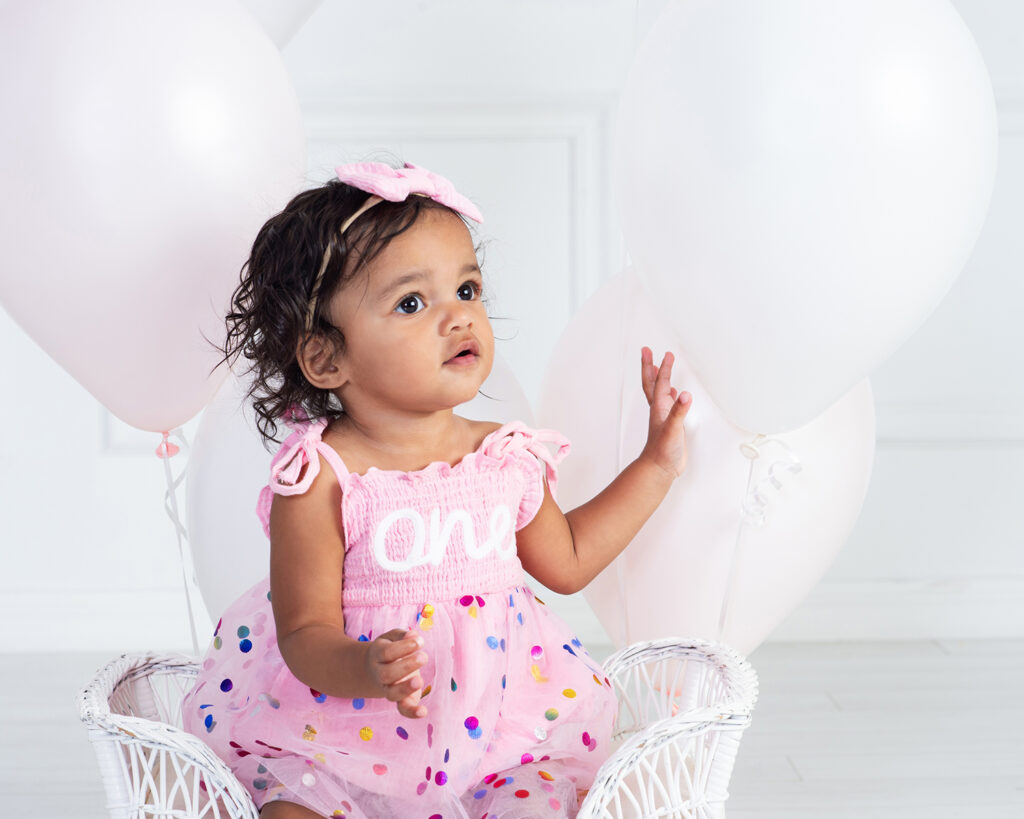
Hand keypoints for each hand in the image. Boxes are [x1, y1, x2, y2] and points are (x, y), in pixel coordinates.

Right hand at [365, 629, 428, 718]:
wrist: (374, 670)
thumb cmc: (388, 650)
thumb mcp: (391, 638)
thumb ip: (402, 636)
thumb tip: (413, 636)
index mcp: (377, 655)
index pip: (387, 652)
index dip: (403, 647)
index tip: (419, 641)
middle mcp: (380, 674)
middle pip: (387, 674)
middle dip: (406, 666)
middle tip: (423, 656)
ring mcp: (389, 689)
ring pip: (392, 694)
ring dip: (405, 689)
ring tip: (419, 680)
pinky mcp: (401, 700)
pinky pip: (403, 709)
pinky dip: (412, 712)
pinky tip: (423, 712)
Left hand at [639, 347, 691, 476]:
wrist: (659, 468)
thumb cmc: (662, 451)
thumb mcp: (673, 430)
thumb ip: (679, 412)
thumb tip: (684, 395)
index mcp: (659, 408)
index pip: (661, 383)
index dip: (664, 368)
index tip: (667, 354)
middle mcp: (659, 409)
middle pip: (652, 383)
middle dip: (650, 366)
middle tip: (647, 351)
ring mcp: (664, 416)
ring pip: (658, 391)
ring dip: (658, 377)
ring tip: (658, 366)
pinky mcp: (670, 424)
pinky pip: (668, 403)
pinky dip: (669, 394)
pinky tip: (673, 393)